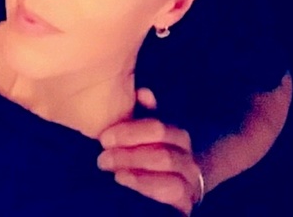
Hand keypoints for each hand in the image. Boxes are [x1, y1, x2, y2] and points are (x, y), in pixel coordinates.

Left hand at [97, 89, 202, 215]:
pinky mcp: (188, 200)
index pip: (155, 127)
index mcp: (175, 134)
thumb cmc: (153, 160)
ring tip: (113, 171)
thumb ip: (141, 115)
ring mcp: (190, 177)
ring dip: (135, 165)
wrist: (179, 192)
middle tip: (102, 158)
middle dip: (129, 151)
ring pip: (166, 163)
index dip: (129, 131)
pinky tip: (125, 180)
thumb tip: (142, 92)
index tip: (104, 138)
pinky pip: (174, 190)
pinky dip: (147, 184)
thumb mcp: (146, 139)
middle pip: (161, 146)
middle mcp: (186, 153)